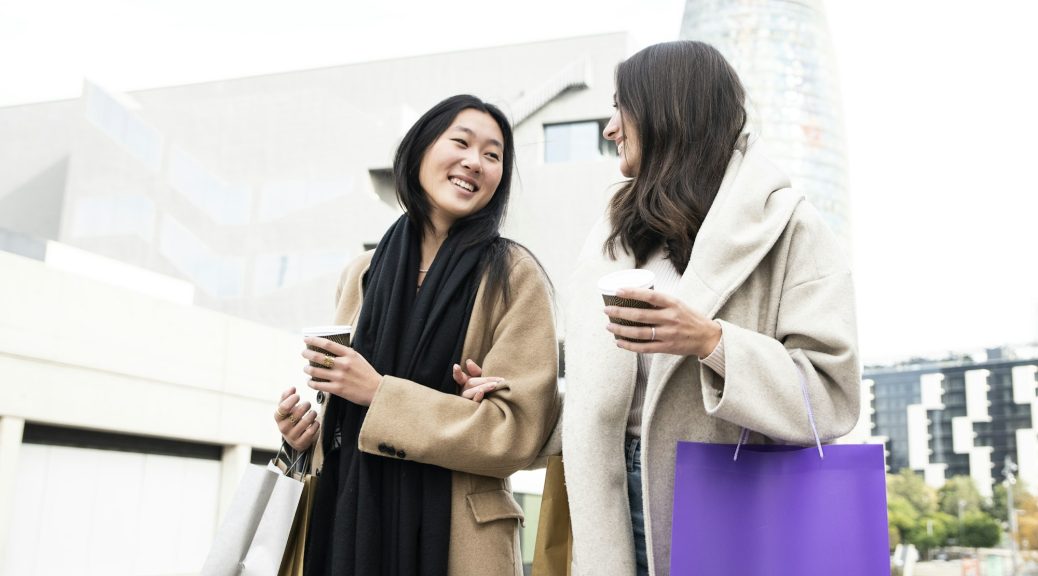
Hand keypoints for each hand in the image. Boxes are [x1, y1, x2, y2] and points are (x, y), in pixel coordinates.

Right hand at [275, 386, 319, 451]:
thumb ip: (287, 396)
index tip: (298, 396)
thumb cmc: (290, 418)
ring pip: (306, 421)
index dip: (292, 399)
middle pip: (297, 413)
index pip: (283, 407)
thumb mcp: (286, 408)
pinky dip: (316, 424)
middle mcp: (283, 427)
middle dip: (305, 405)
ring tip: (313, 412)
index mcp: (278, 417)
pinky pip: (311, 431)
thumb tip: (292, 388)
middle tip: (308, 404)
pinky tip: (315, 422)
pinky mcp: (300, 443)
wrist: (294, 437)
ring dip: (312, 414)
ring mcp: (292, 436)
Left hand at [302, 336, 382, 405]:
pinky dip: (311, 382)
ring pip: (316, 371)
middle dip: (307, 353)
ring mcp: (340, 377)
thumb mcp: (358, 358)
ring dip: (307, 369)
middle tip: (303, 353)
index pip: (328, 344)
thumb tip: (330, 349)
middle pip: (319, 356)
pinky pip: (318, 385)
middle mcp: (343, 364)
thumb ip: (346, 354)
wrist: (376, 390)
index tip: (306, 339)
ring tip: (306, 368)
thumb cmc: (367, 374)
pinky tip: (310, 381)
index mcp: (349, 354)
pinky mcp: (338, 389)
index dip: (314, 340)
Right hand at [452, 358, 502, 401]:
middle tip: (498, 381)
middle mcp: (463, 391)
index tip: (456, 366)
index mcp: (465, 382)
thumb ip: (476, 371)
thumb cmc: (487, 389)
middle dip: (484, 380)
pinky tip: (482, 392)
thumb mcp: (482, 379)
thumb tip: (468, 361)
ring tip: (494, 385)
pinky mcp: (471, 408)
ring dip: (483, 387)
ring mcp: (466, 400)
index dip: (457, 372)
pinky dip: (477, 397)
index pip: (459, 376)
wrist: (496, 406)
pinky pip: (473, 402)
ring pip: (470, 393)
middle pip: (470, 383)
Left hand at [604, 287, 721, 356]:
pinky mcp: (667, 347)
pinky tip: (619, 342)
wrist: (707, 337)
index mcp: (673, 304)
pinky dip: (629, 345)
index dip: (632, 293)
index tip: (618, 291)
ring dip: (621, 330)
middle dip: (620, 312)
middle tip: (606, 310)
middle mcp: (670, 318)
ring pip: (639, 333)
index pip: (650, 296)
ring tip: (609, 326)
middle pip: (640, 315)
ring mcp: (668, 334)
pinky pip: (644, 348)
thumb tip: (635, 296)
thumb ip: (660, 302)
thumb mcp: (678, 304)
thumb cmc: (689, 317)